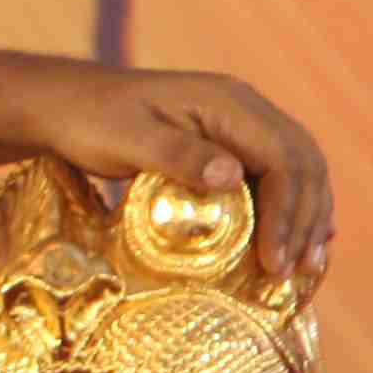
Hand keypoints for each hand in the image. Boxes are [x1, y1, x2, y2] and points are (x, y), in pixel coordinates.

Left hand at [0, 61, 337, 283]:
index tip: (274, 260)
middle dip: (308, 217)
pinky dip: (293, 206)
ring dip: (308, 215)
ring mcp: (240, 125)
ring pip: (298, 169)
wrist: (64, 107)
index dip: (288, 211)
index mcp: (228, 102)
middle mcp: (244, 108)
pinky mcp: (230, 144)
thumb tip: (233, 175)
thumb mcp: (128, 139)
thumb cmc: (90, 122)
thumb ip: (178, 156)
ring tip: (307, 264)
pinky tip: (297, 239)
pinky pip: (277, 175)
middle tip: (298, 270)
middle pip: (303, 163)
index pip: (283, 158)